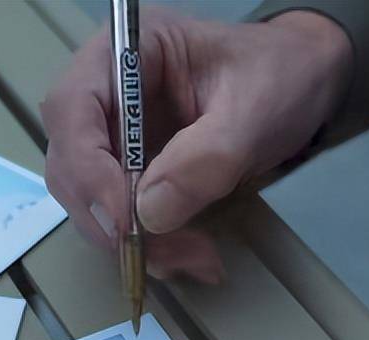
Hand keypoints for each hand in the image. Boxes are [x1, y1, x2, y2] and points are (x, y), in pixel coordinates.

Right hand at [41, 9, 351, 245]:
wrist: (298, 87)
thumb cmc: (277, 77)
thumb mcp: (253, 110)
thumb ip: (205, 158)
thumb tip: (150, 213)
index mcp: (124, 53)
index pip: (72, 110)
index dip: (87, 170)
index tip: (125, 219)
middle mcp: (103, 95)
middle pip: (71, 166)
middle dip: (112, 220)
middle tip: (168, 253)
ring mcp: (110, 139)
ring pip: (89, 204)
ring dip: (132, 244)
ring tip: (194, 257)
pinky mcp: (124, 176)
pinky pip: (117, 221)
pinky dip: (147, 248)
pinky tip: (188, 256)